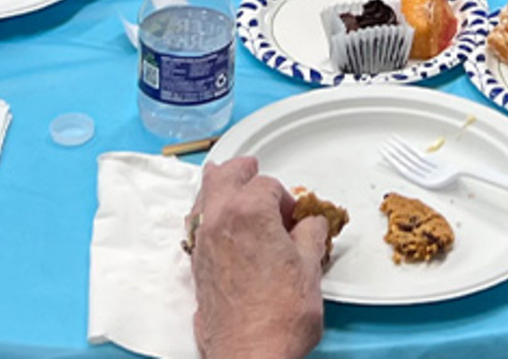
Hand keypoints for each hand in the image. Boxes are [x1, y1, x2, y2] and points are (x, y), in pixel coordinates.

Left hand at [190, 157, 326, 358]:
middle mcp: (220, 220)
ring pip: (203, 197)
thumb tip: (311, 224)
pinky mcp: (197, 265)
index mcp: (250, 212)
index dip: (285, 197)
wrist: (250, 353)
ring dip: (216, 185)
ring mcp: (204, 243)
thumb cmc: (280, 316)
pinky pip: (196, 223)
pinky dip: (206, 212)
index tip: (295, 214)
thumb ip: (310, 234)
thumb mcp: (310, 267)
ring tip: (224, 177)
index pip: (267, 185)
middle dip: (241, 170)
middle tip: (252, 167)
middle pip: (224, 177)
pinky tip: (215, 218)